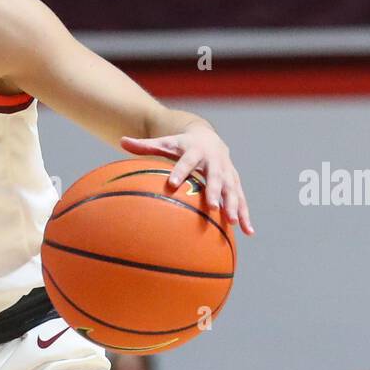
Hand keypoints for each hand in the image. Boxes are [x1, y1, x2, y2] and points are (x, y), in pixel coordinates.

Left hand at [121, 123, 253, 235]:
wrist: (208, 137)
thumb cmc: (180, 145)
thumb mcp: (164, 143)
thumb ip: (144, 145)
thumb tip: (121, 140)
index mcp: (195, 151)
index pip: (186, 161)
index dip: (180, 171)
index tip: (172, 183)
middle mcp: (214, 161)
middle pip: (215, 177)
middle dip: (214, 191)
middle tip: (212, 207)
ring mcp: (227, 172)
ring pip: (232, 190)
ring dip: (234, 205)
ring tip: (234, 223)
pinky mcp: (235, 183)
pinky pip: (242, 199)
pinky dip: (246, 214)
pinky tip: (248, 232)